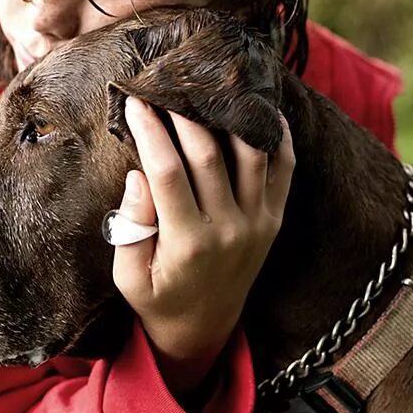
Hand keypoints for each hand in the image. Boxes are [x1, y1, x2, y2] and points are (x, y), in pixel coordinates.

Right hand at [111, 96, 294, 398]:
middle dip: (184, 114)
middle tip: (168, 85)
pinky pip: (284, 169)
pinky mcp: (275, 218)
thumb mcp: (128, 275)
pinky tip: (261, 109)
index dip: (150, 131)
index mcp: (189, 242)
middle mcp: (230, 228)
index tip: (134, 101)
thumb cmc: (157, 297)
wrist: (204, 327)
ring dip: (231, 116)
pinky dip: (277, 136)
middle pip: (209, 154)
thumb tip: (139, 175)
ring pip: (252, 153)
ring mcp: (259, 221)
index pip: (168, 171)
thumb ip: (131, 227)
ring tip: (211, 88)